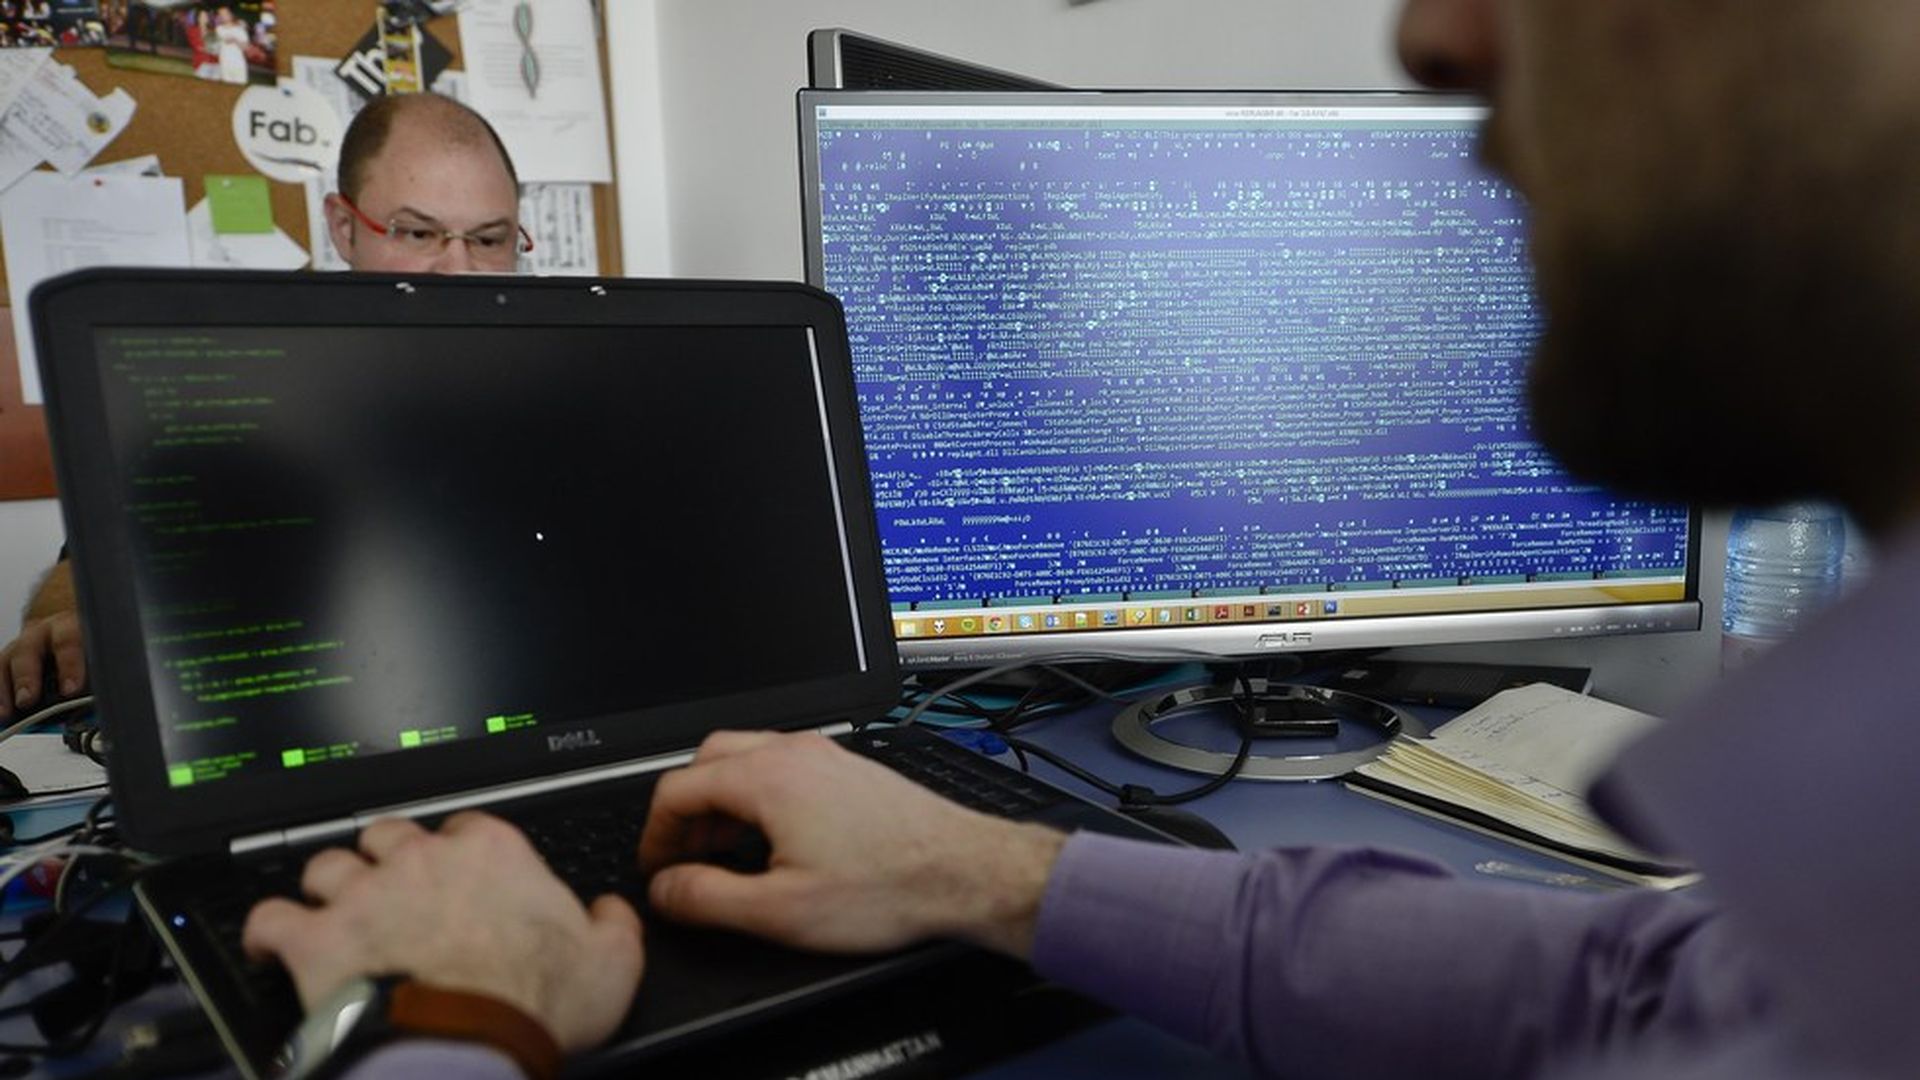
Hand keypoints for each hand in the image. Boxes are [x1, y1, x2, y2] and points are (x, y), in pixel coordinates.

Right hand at [0, 610, 86, 721]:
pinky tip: (1, 712)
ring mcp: (22, 644)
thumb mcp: (98, 658)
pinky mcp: (9, 658)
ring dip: (4, 689)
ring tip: (6, 714)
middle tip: (27, 701)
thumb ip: (95, 678)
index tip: (70, 690)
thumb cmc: (88, 647)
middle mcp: (42, 632)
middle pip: (28, 649)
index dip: (68, 665)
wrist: (72, 630)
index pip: (68, 641)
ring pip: (7, 661)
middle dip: (27, 677)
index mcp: (71, 626)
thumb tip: (96, 704)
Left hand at [243, 812, 642, 1054]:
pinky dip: (268, 929)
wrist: (464, 1044)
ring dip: (328, 884)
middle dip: (386, 855)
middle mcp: (422, 861)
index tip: (464, 875)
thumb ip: (614, 927)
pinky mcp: (316, 940)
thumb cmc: (532, 1002)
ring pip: (327, 864)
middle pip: (389, 833)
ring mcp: (363, 895)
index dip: (463, 850)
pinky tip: (272, 942)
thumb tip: (613, 913)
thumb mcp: (612, 964)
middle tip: (392, 886)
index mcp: (492, 854)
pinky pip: (272, 918)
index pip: (469, 826)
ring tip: (332, 907)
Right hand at [640, 731, 1067, 959]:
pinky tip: (772, 840)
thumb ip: (708, 897)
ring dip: (721, 801)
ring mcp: (825, 756)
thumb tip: (665, 890)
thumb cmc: (887, 887)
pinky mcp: (848, 769)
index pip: (677, 788)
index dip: (653, 834)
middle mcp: (795, 753)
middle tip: (683, 856)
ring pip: (747, 758)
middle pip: (708, 760)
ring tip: (723, 853)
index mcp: (767, 778)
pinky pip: (782, 766)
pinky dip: (758, 796)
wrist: (962, 871)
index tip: (657, 868)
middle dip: (685, 809)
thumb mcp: (780, 910)